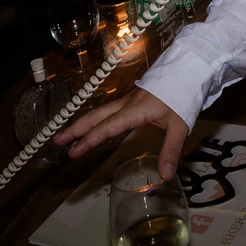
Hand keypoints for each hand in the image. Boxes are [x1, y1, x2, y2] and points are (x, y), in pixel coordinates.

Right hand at [54, 87, 190, 178]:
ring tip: (67, 138)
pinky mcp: (132, 101)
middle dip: (75, 130)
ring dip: (82, 125)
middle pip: (95, 117)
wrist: (189, 70)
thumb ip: (171, 150)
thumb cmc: (183, 95)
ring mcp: (128, 101)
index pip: (107, 128)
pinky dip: (94, 121)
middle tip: (56, 142)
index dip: (89, 140)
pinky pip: (107, 112)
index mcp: (134, 111)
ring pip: (99, 113)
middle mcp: (126, 105)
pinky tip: (92, 129)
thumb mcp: (180, 125)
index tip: (73, 152)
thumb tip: (165, 175)